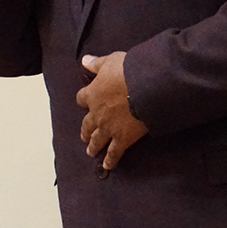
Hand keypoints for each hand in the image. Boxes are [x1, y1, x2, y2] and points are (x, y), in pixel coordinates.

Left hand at [76, 51, 148, 168]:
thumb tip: (84, 61)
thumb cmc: (128, 71)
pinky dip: (110, 159)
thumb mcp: (110, 61)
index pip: (82, 98)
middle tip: (85, 136)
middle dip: (86, 130)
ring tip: (91, 151)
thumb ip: (96, 63)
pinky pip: (114, 152)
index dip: (84, 100)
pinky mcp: (122, 138)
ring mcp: (108, 128)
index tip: (84, 102)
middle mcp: (97, 113)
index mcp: (93, 94)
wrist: (145, 88)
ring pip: (97, 139)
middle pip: (87, 124)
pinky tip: (107, 166)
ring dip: (94, 146)